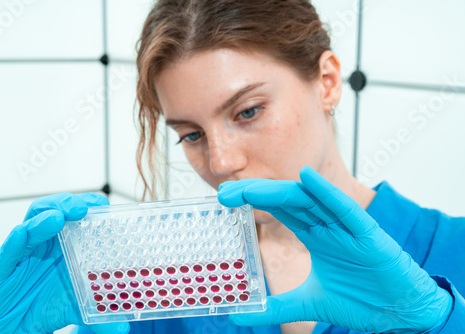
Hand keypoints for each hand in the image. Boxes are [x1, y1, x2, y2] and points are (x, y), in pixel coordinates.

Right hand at [0, 193, 129, 333]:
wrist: (15, 326)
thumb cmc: (47, 304)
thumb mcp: (77, 307)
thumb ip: (100, 316)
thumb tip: (123, 326)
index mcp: (65, 243)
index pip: (76, 215)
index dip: (89, 205)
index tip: (103, 204)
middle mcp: (45, 241)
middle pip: (54, 210)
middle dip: (67, 204)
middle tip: (81, 208)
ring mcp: (23, 250)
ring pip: (31, 223)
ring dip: (45, 217)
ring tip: (58, 217)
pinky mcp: (2, 265)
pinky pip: (9, 250)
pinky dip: (16, 241)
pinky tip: (22, 233)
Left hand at [218, 166, 451, 332]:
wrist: (400, 314)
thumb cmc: (361, 301)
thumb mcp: (308, 304)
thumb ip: (275, 308)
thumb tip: (237, 316)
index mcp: (315, 235)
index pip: (279, 210)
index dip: (253, 201)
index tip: (224, 198)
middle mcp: (328, 226)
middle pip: (288, 200)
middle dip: (257, 193)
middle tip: (226, 192)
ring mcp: (347, 228)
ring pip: (311, 201)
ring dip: (280, 192)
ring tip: (250, 189)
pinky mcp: (368, 234)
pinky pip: (345, 210)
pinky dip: (326, 193)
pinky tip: (306, 178)